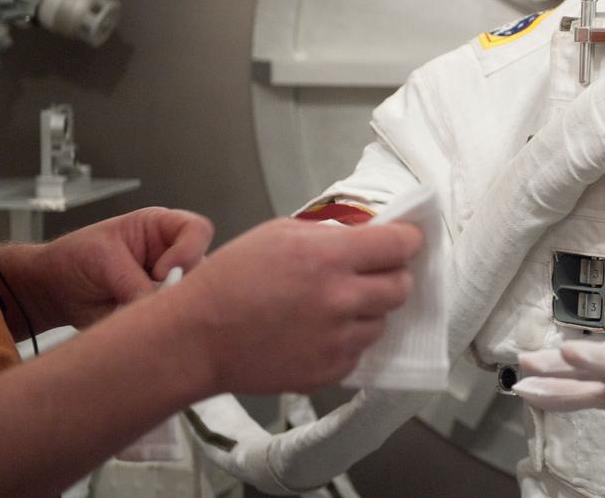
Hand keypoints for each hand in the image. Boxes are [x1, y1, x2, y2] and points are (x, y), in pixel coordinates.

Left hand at [16, 207, 213, 333]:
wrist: (51, 292)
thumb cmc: (73, 259)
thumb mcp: (102, 260)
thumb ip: (133, 283)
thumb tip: (157, 306)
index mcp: (162, 228)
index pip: (197, 230)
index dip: (188, 250)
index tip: (161, 271)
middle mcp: (173, 256)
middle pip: (204, 268)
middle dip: (183, 285)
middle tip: (155, 298)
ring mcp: (169, 285)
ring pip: (191, 298)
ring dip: (170, 308)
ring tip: (136, 311)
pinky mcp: (160, 311)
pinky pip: (174, 320)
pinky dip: (160, 327)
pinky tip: (140, 326)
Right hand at [167, 217, 423, 395]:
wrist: (196, 337)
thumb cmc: (231, 278)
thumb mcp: (280, 233)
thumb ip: (330, 233)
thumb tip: (368, 235)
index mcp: (329, 256)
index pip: (401, 245)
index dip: (408, 240)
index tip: (404, 241)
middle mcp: (340, 298)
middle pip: (401, 286)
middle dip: (392, 275)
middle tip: (370, 274)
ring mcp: (337, 340)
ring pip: (382, 321)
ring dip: (368, 311)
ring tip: (334, 306)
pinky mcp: (329, 371)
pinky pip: (359, 352)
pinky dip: (347, 341)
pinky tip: (318, 332)